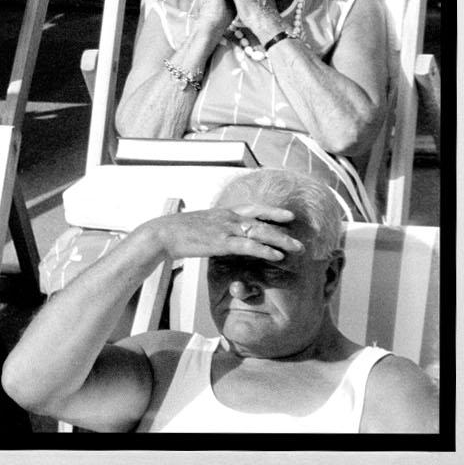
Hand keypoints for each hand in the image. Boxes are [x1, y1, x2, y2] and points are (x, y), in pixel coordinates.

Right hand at [147, 201, 301, 263]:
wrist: (163, 233)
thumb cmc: (177, 232)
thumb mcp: (199, 225)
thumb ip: (213, 228)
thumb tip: (219, 235)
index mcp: (223, 212)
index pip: (253, 208)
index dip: (272, 211)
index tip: (288, 216)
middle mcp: (228, 217)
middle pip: (262, 220)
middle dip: (283, 229)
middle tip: (300, 238)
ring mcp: (226, 229)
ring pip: (261, 233)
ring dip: (281, 241)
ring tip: (297, 249)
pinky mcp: (222, 242)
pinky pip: (249, 246)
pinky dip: (265, 250)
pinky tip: (277, 256)